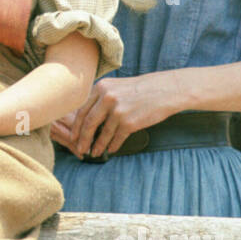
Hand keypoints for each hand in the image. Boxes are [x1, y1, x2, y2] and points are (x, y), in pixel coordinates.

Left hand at [51, 72, 185, 158]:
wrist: (166, 90)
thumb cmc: (142, 89)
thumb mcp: (117, 86)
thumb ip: (102, 97)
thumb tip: (87, 117)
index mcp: (101, 87)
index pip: (82, 110)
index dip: (77, 126)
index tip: (74, 136)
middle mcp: (107, 98)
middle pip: (88, 123)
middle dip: (83, 139)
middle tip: (80, 149)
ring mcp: (118, 111)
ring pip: (102, 133)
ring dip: (97, 146)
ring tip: (94, 153)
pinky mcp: (129, 122)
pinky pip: (116, 138)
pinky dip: (112, 146)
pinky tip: (111, 150)